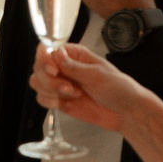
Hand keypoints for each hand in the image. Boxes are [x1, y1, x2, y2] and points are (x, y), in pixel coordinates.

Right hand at [28, 41, 146, 136]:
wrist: (125, 112)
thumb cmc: (118, 88)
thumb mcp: (97, 75)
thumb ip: (73, 67)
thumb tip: (56, 52)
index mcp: (73, 54)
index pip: (46, 49)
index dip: (45, 60)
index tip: (54, 71)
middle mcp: (64, 67)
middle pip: (38, 68)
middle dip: (50, 81)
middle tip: (69, 88)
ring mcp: (60, 84)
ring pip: (37, 83)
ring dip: (51, 91)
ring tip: (73, 95)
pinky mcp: (59, 100)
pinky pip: (42, 99)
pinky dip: (50, 102)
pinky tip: (66, 104)